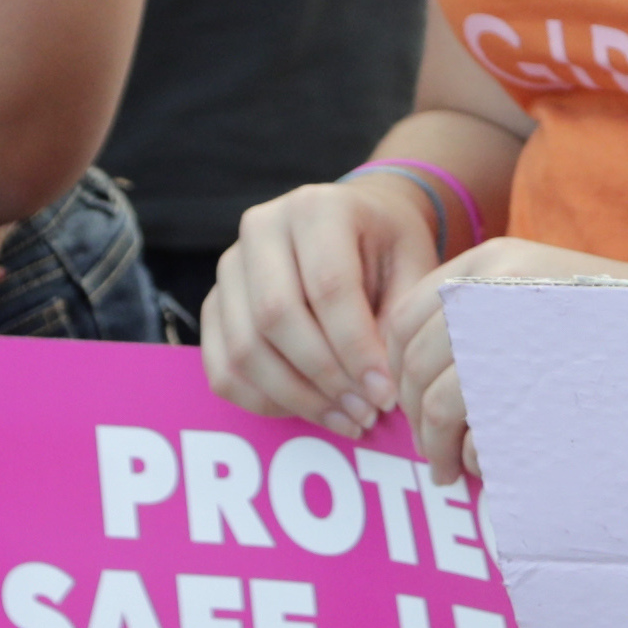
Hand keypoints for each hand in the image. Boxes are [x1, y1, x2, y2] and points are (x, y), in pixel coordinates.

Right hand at [203, 171, 443, 432]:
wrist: (356, 224)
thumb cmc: (389, 247)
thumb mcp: (413, 266)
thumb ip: (399, 317)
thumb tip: (378, 385)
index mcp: (317, 208)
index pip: (327, 286)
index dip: (355, 348)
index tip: (385, 392)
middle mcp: (261, 229)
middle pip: (276, 317)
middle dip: (325, 377)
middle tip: (366, 412)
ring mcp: (229, 267)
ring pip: (245, 349)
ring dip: (297, 398)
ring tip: (348, 419)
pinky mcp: (214, 305)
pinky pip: (222, 368)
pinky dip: (264, 402)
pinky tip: (312, 411)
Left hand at [383, 234, 613, 481]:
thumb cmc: (603, 327)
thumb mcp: (535, 299)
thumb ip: (477, 323)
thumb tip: (409, 381)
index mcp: (484, 264)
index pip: (402, 320)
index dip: (395, 371)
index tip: (408, 405)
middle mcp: (490, 288)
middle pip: (414, 365)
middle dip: (413, 420)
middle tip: (430, 454)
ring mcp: (513, 330)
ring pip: (438, 400)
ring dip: (435, 447)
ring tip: (447, 471)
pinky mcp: (535, 375)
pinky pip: (476, 424)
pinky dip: (471, 454)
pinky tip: (484, 467)